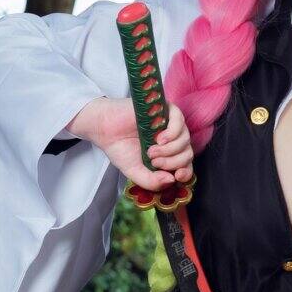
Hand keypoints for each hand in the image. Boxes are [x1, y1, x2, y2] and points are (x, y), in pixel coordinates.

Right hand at [67, 97, 193, 193]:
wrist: (104, 129)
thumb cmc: (120, 148)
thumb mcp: (135, 172)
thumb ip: (152, 182)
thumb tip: (171, 180)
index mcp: (168, 155)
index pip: (186, 165)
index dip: (186, 172)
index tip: (176, 176)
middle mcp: (172, 140)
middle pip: (187, 153)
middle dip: (173, 162)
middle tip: (154, 161)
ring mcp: (169, 124)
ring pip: (185, 139)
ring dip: (170, 150)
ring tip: (151, 151)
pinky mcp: (164, 109)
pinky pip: (179, 120)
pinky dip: (173, 133)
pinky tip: (160, 139)